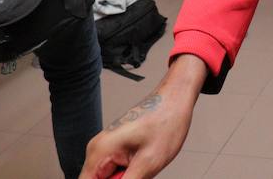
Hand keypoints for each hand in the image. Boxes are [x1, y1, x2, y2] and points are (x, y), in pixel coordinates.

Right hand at [80, 57, 204, 177]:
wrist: (174, 100)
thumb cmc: (166, 122)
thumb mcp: (148, 163)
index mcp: (100, 151)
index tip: (126, 177)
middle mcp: (98, 149)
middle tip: (138, 172)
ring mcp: (106, 148)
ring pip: (108, 178)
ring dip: (125, 177)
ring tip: (143, 166)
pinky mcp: (115, 149)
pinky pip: (116, 171)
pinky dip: (129, 173)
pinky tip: (142, 163)